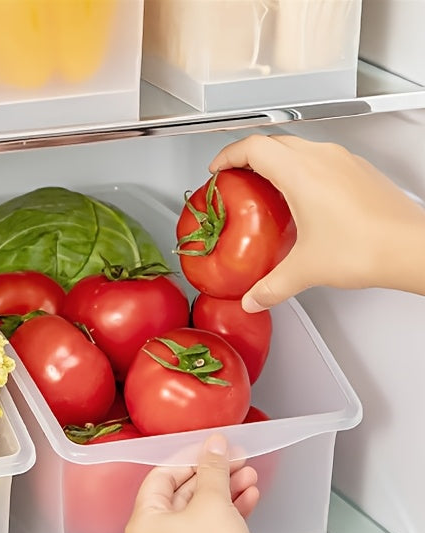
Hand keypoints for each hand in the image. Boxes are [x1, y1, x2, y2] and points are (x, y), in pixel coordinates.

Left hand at [124, 434, 262, 532]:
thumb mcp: (213, 501)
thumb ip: (212, 468)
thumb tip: (214, 445)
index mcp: (142, 525)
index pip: (159, 479)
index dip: (188, 459)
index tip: (210, 449)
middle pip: (180, 497)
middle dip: (212, 477)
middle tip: (234, 461)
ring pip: (197, 515)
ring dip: (223, 494)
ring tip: (249, 477)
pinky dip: (225, 516)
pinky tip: (249, 499)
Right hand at [209, 134, 424, 311]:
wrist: (411, 248)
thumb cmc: (367, 246)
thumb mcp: (304, 270)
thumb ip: (271, 286)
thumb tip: (254, 298)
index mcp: (301, 173)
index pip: (253, 147)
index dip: (228, 155)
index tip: (218, 168)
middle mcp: (324, 159)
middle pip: (274, 142)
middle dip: (248, 157)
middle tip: (236, 177)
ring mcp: (345, 163)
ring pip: (300, 148)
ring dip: (277, 162)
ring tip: (266, 189)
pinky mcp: (360, 173)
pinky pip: (322, 160)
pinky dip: (303, 171)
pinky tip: (303, 201)